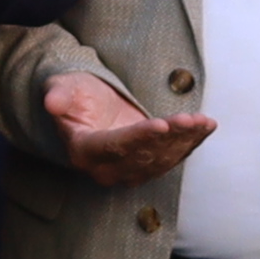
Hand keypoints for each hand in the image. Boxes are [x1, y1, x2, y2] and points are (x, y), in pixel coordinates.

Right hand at [37, 72, 214, 191]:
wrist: (86, 105)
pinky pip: (173, 158)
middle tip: (190, 119)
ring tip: (202, 121)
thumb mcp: (62, 87)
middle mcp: (105, 168)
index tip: (161, 124)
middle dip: (170, 137)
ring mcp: (128, 171)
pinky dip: (191, 142)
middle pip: (143, 156)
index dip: (139, 137)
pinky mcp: (147, 166)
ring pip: (162, 160)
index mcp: (83, 150)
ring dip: (185, 141)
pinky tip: (206, 126)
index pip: (114, 146)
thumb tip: (53, 103)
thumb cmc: (74, 94)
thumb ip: (58, 95)